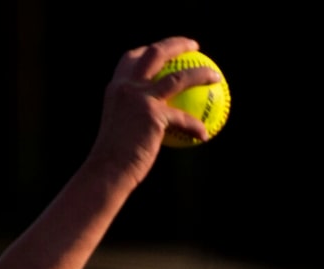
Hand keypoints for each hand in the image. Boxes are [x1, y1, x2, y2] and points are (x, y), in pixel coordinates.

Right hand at [87, 38, 220, 177]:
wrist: (107, 170)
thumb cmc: (113, 158)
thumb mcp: (120, 132)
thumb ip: (133, 118)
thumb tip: (155, 123)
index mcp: (116, 87)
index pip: (132, 58)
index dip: (148, 49)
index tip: (165, 50)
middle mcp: (127, 86)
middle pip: (156, 54)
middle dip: (177, 44)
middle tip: (194, 46)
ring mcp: (140, 98)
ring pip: (178, 78)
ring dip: (201, 74)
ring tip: (216, 76)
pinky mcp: (153, 115)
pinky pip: (183, 119)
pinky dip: (195, 127)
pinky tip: (204, 135)